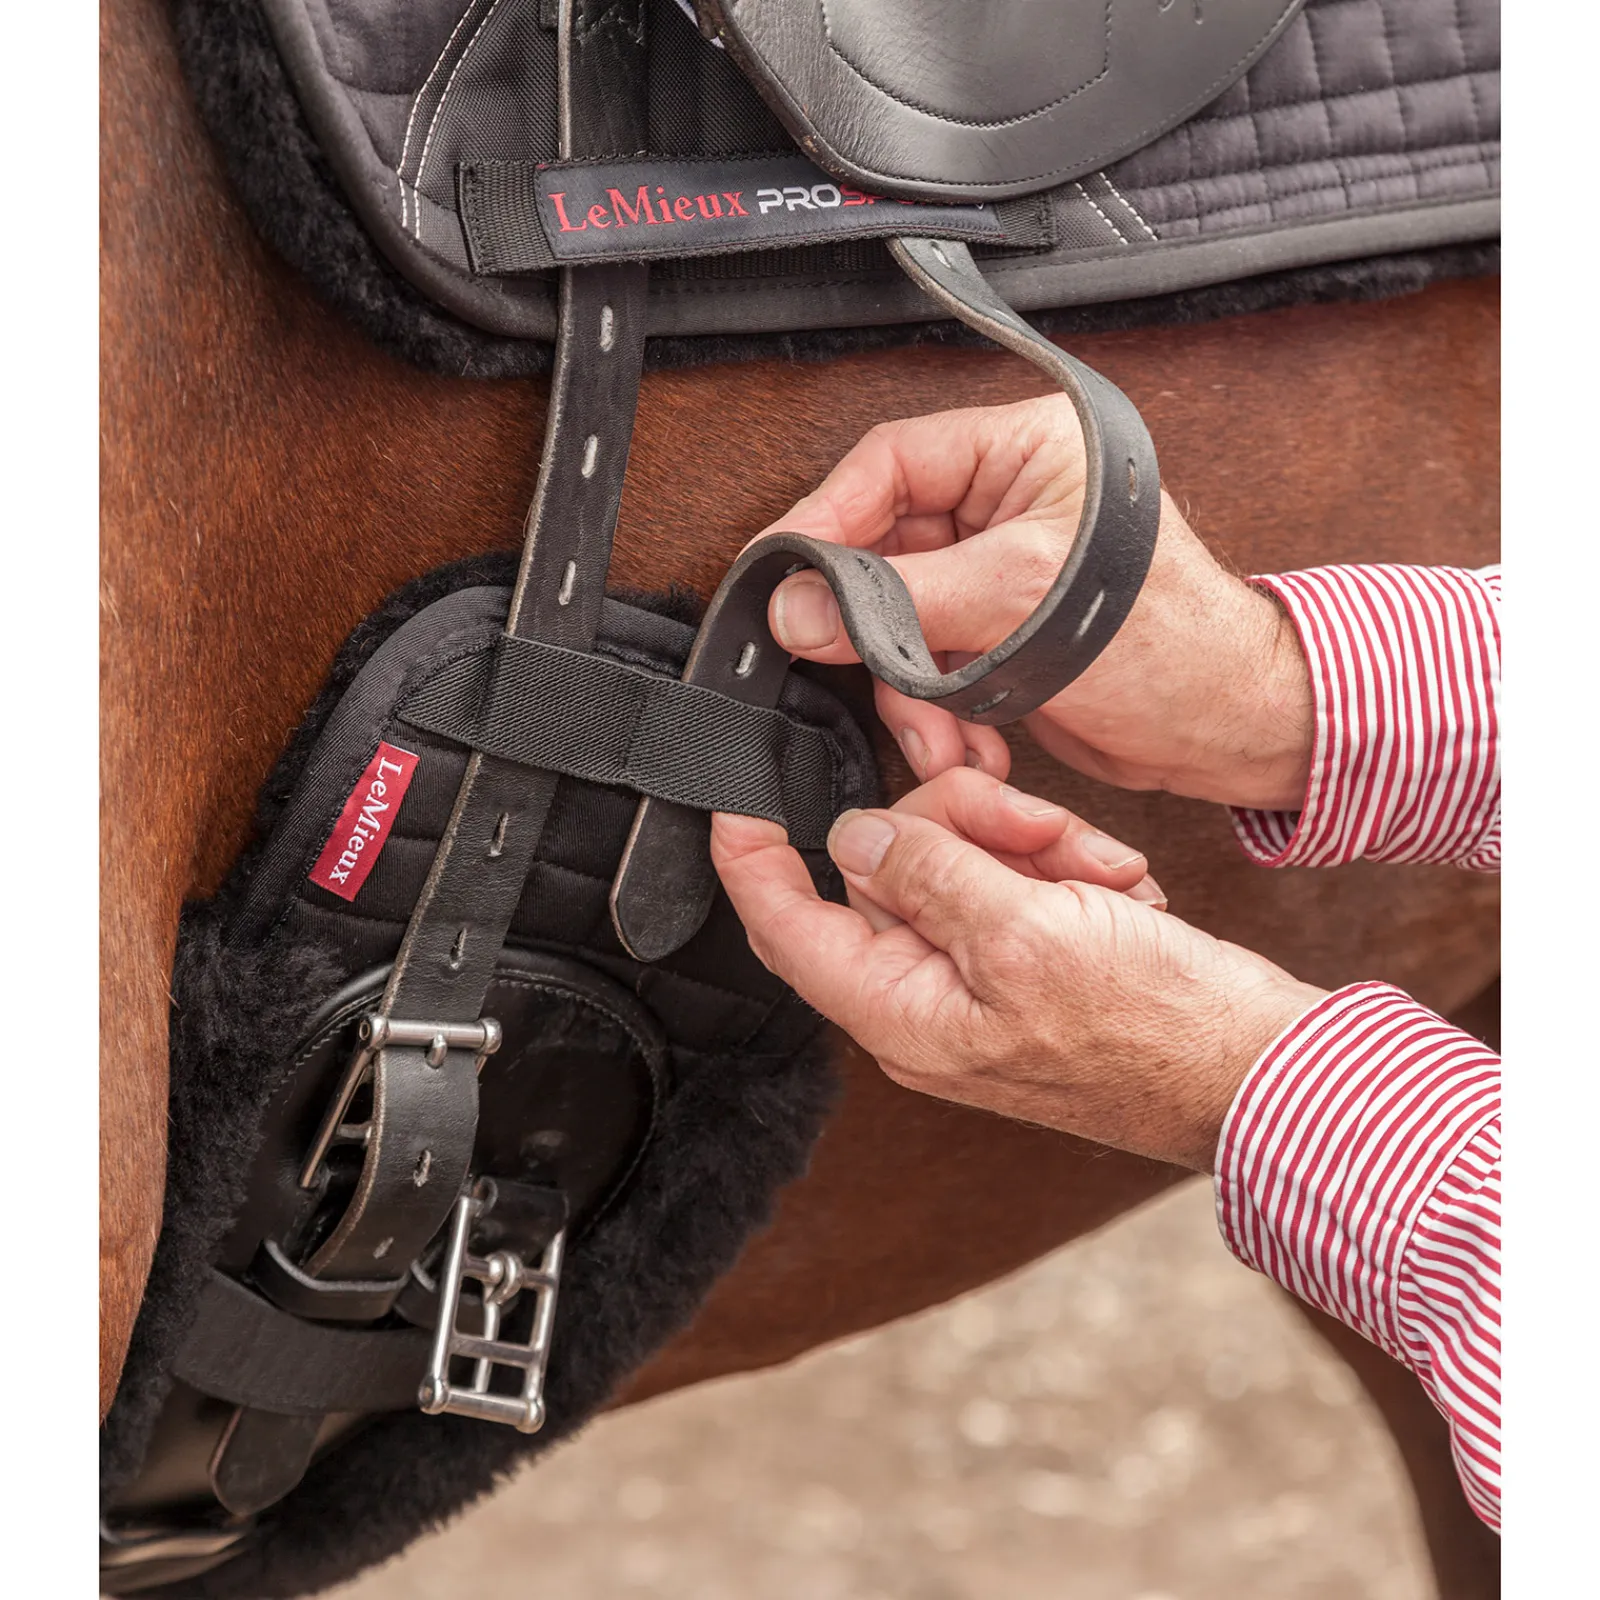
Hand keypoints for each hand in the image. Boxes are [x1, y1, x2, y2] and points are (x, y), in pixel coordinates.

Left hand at [711, 769, 1323, 1170]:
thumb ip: (927, 876)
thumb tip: (851, 835)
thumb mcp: (1026, 935)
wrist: (1257, 1065)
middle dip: (963, 823)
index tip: (738, 799)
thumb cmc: (1155, 1029)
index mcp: (901, 1010)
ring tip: (1097, 875)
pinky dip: (1061, 865)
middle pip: (886, 865)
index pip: (787, 926)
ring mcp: (976, 976)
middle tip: (1036, 832)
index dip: (750, 859)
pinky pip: (1011, 877)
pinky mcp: (1025, 955)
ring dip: (1029, 842)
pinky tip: (1115, 890)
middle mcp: (925, 997)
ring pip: (956, 857)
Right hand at [756, 395, 1315, 809]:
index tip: (785, 572)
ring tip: (939, 730)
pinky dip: (936, 709)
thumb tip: (802, 605)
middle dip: (875, 626)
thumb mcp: (1021, 604)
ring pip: (900, 617)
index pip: (895, 464)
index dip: (830, 518)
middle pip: (887, 547)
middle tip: (845, 660)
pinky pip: (928, 662)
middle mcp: (1012, 500)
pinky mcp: (999, 631)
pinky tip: (968, 740)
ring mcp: (1002, 570)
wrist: (1227, 730)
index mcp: (1030, 450)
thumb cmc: (1173, 645)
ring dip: (909, 686)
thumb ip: (899, 601)